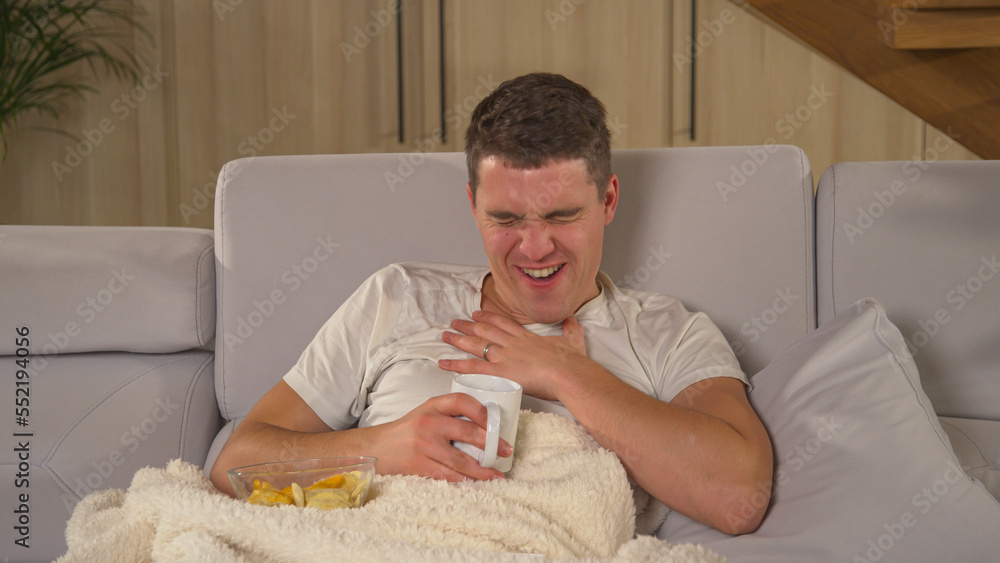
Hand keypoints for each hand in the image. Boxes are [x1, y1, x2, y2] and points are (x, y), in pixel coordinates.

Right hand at [369, 392, 511, 481]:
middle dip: (491, 443)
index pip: (462, 401)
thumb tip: (485, 425)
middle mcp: (428, 423)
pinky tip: (477, 482)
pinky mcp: (419, 465)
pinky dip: (465, 480)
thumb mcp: (425, 413)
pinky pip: (448, 475)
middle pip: (467, 432)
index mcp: (432, 406)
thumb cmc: (407, 431)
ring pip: (461, 459)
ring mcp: (423, 445)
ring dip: (483, 469)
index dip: (483, 412)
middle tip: (505, 451)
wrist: (376, 448)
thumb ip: (449, 415)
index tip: (497, 424)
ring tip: (496, 474)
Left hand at [438, 310, 590, 400]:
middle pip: (485, 331)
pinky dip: (456, 364)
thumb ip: (571, 329)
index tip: (477, 313)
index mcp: (527, 337)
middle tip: (455, 322)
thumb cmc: (572, 361)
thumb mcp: (573, 340)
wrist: (568, 373)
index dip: (489, 316)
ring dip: (459, 340)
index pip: (503, 323)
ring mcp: (504, 356)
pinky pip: (473, 368)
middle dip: (468, 326)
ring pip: (476, 345)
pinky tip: (444, 362)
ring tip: (445, 336)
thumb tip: (573, 319)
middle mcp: (512, 344)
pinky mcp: (500, 372)